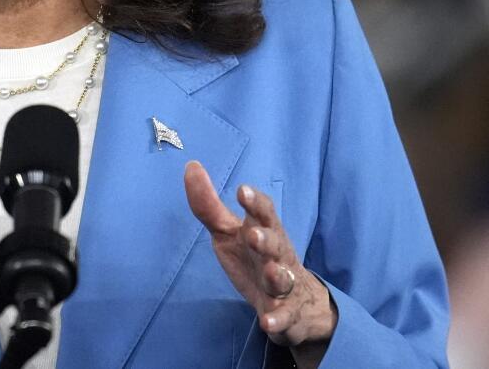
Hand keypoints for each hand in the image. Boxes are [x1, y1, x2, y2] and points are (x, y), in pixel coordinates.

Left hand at [184, 161, 335, 362]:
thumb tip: (191, 166)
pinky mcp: (286, 314)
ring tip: (272, 272)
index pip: (264, 212)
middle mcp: (277, 255)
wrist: (297, 303)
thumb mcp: (229, 232)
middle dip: (266, 239)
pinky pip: (284, 317)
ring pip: (283, 279)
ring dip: (278, 275)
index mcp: (264, 231)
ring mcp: (284, 285)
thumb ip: (209, 205)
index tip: (242, 191)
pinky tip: (268, 321)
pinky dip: (278, 320)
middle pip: (276, 244)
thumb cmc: (256, 257)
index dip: (255, 202)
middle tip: (254, 234)